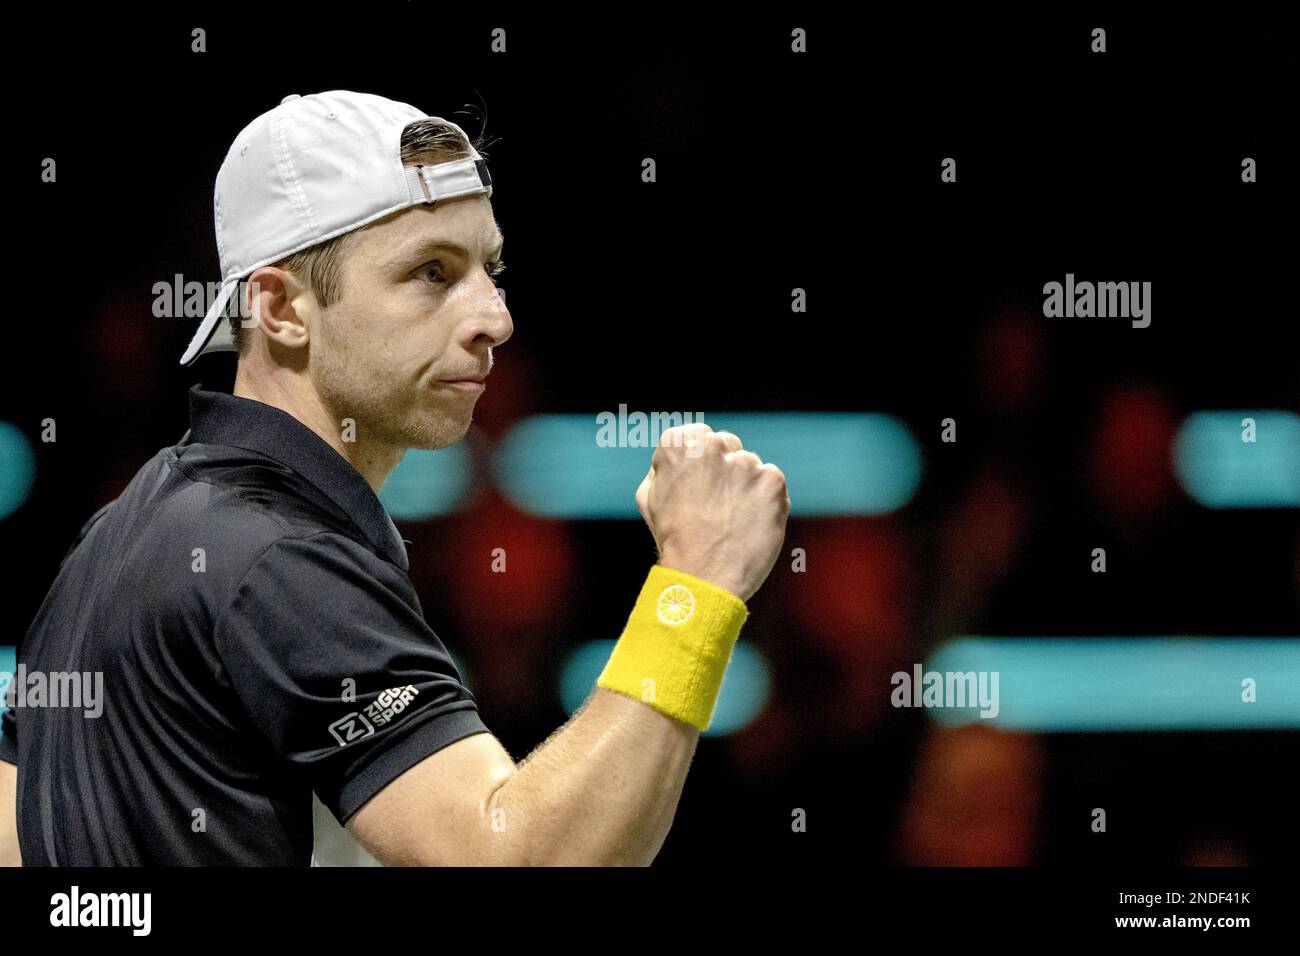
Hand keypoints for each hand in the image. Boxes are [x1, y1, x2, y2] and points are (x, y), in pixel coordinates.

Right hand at [634, 423, 789, 601]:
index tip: (698, 485)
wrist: (703, 578)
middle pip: (726, 445)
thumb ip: (665, 467)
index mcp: (679, 445)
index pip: (698, 435)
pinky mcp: (772, 481)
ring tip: (733, 520)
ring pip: (750, 465)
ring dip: (745, 485)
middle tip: (717, 505)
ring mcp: (745, 463)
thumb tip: (682, 456)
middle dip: (724, 469)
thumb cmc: (673, 540)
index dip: (699, 462)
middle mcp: (713, 446)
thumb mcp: (650, 498)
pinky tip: (751, 523)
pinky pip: (771, 483)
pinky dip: (765, 500)